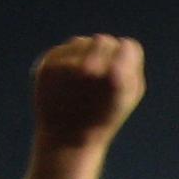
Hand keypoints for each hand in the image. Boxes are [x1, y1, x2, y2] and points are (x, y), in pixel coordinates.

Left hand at [30, 34, 146, 153]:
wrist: (67, 139)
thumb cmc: (104, 117)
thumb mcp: (129, 94)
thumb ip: (131, 64)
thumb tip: (119, 42)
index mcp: (117, 77)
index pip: (128, 46)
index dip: (126, 60)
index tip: (120, 74)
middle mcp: (90, 68)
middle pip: (104, 40)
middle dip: (105, 55)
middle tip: (100, 76)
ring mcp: (66, 66)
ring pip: (81, 42)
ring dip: (85, 56)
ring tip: (83, 82)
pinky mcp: (47, 66)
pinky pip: (63, 50)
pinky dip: (67, 62)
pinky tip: (68, 82)